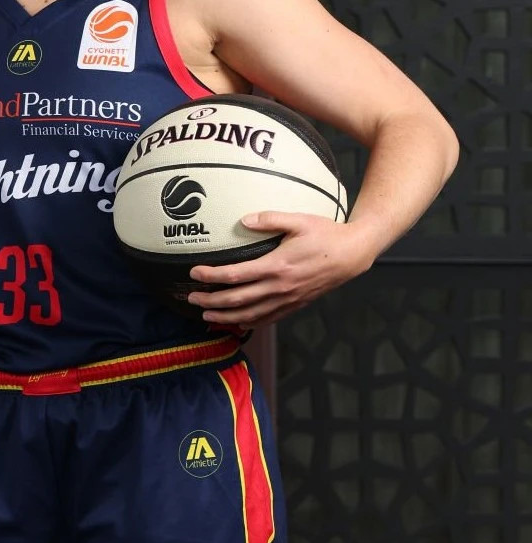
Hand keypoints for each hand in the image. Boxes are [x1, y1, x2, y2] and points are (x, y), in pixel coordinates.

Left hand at [187, 211, 374, 327]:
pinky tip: (236, 323)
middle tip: (191, 299)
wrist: (353, 254)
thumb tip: (242, 220)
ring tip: (206, 315)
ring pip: (251, 315)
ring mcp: (288, 299)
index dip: (211, 276)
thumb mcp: (299, 220)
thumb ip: (269, 219)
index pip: (235, 275)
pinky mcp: (295, 305)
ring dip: (226, 317)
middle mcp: (280, 287)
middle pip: (237, 300)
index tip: (193, 273)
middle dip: (211, 301)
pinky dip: (249, 323)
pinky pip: (268, 319)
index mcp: (277, 266)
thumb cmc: (325, 234)